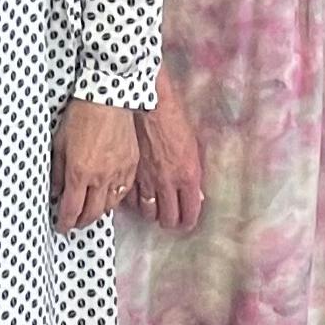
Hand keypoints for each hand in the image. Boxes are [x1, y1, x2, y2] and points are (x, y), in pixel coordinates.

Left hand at [55, 100, 139, 230]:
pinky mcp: (131, 165)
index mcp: (79, 173)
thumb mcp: (60, 143)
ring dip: (98, 213)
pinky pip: (123, 191)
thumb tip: (56, 191)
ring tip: (90, 211)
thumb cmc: (81, 116)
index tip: (61, 226)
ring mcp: (118, 173)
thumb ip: (58, 171)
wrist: (108, 99)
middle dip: (81, 222)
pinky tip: (107, 196)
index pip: (71, 210)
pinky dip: (113, 199)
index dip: (65, 223)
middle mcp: (100, 178)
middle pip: (91, 214)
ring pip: (109, 206)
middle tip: (74, 222)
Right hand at [133, 95, 205, 232]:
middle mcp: (168, 182)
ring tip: (153, 210)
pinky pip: (130, 198)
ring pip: (148, 211)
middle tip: (169, 219)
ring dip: (151, 213)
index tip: (186, 222)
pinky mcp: (129, 173)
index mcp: (189, 176)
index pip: (190, 212)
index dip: (188, 221)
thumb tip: (196, 194)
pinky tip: (136, 198)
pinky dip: (133, 202)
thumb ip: (193, 173)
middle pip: (168, 218)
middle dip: (170, 221)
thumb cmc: (175, 117)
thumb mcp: (193, 145)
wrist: (150, 102)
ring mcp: (147, 179)